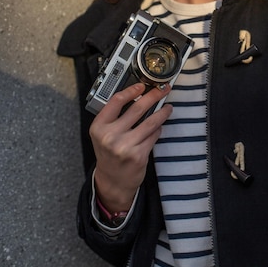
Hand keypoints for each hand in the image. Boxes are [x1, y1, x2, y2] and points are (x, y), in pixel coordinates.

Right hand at [90, 82, 171, 212]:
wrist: (112, 180)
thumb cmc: (109, 152)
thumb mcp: (103, 133)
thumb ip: (114, 117)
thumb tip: (139, 96)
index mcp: (99, 127)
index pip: (116, 101)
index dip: (131, 91)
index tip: (142, 86)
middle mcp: (110, 136)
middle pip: (137, 108)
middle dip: (153, 96)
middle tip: (163, 89)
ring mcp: (125, 146)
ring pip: (150, 122)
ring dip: (162, 112)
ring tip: (168, 107)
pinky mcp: (138, 156)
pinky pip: (153, 136)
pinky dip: (158, 129)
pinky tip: (159, 127)